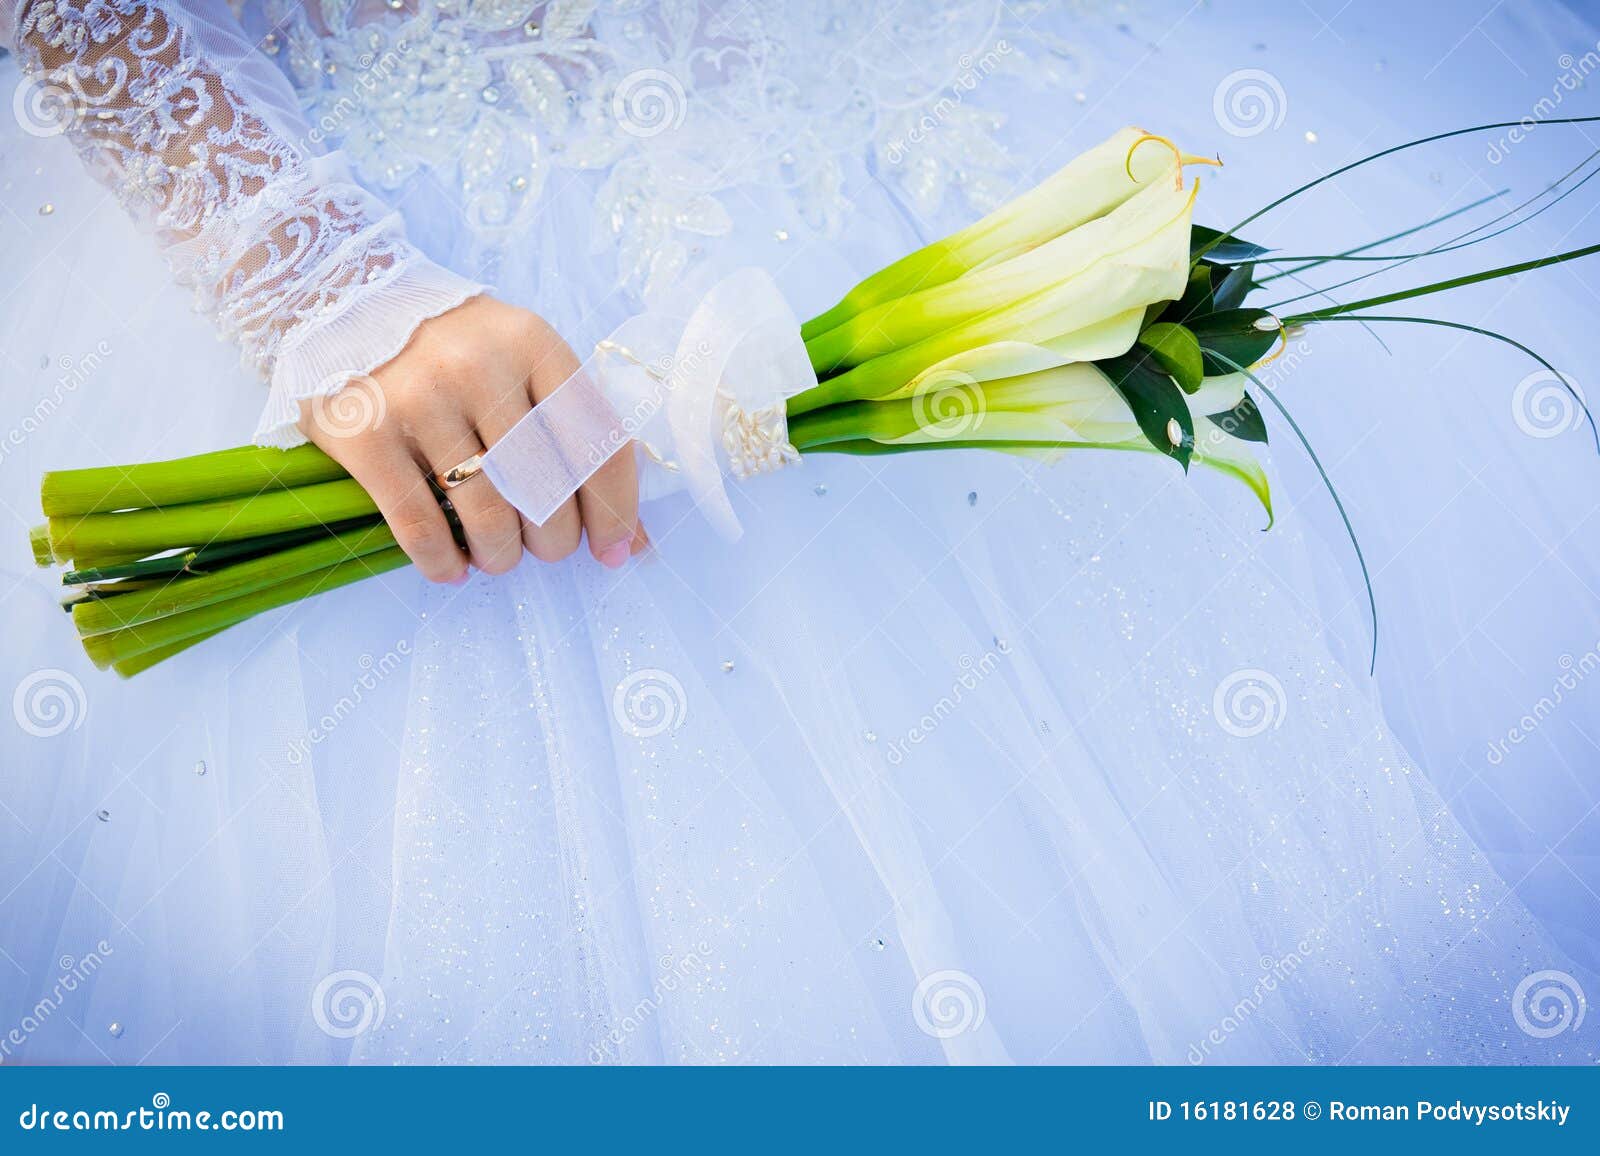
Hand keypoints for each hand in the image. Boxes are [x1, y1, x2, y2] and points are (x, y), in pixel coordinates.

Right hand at [298, 296, 642, 581]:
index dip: (614, 510)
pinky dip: (442, 562)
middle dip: (554, 539)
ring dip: (501, 555)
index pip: (595, 444)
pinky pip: (419, 526)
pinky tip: (450, 568)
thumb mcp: (522, 363)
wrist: (338, 298)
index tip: (613, 552)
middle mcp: (480, 365)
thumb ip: (574, 436)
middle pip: (545, 488)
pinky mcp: (364, 433)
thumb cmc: (453, 346)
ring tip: (496, 557)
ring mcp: (419, 397)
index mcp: (534, 344)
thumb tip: (633, 539)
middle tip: (542, 547)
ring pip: (486, 515)